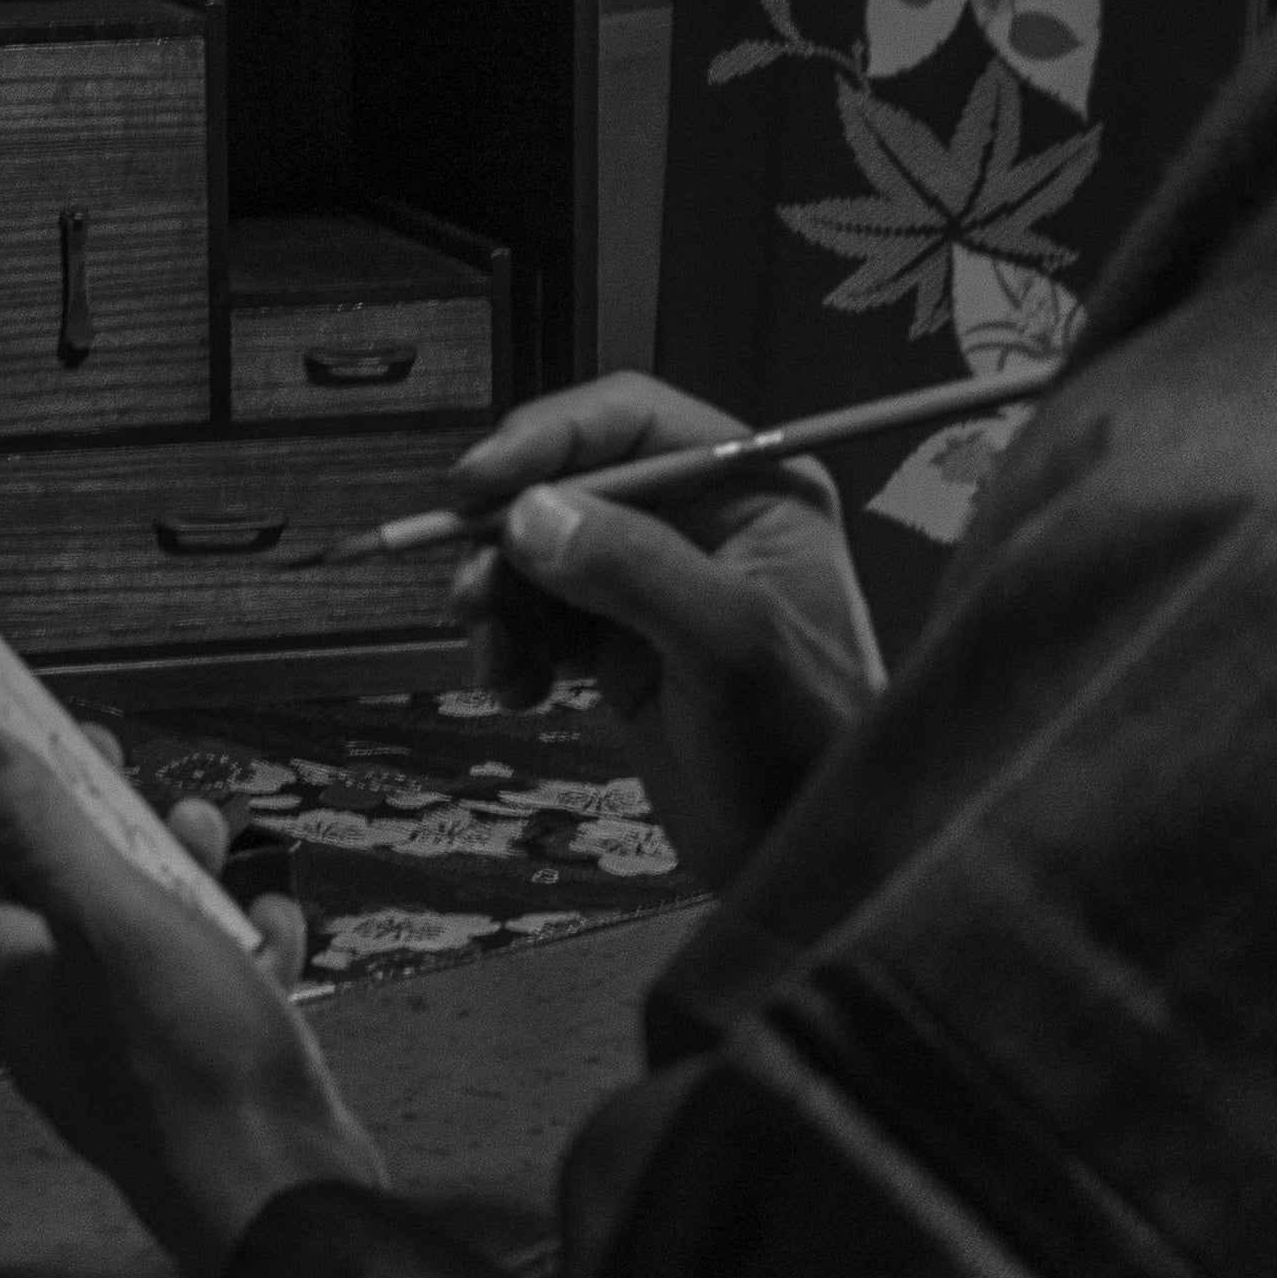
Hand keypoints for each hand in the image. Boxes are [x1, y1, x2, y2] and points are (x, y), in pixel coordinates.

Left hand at [0, 717, 382, 1277]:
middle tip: (150, 779)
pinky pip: (210, 982)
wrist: (279, 1197)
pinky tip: (274, 932)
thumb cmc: (185, 1058)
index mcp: (10, 974)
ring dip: (187, 875)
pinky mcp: (197, 1068)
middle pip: (70, 883)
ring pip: (147, 927)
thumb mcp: (108, 918)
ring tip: (220, 840)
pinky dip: (243, 947)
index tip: (67, 723)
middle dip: (115, 823)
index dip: (17, 777)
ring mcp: (127, 1043)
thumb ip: (29, 825)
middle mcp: (54, 1009)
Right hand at [447, 373, 886, 888]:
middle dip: (508, 536)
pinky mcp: (620, 644)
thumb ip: (634, 569)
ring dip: (501, 600)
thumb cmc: (801, 747)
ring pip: (539, 552)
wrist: (804, 856)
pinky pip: (538, 616)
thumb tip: (530, 515)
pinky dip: (511, 646)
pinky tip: (518, 690)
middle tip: (472, 596)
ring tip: (499, 663)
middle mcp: (700, 519)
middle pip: (568, 483)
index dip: (544, 440)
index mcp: (750, 487)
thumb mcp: (728, 645)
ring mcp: (655, 582)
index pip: (629, 421)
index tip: (474, 488)